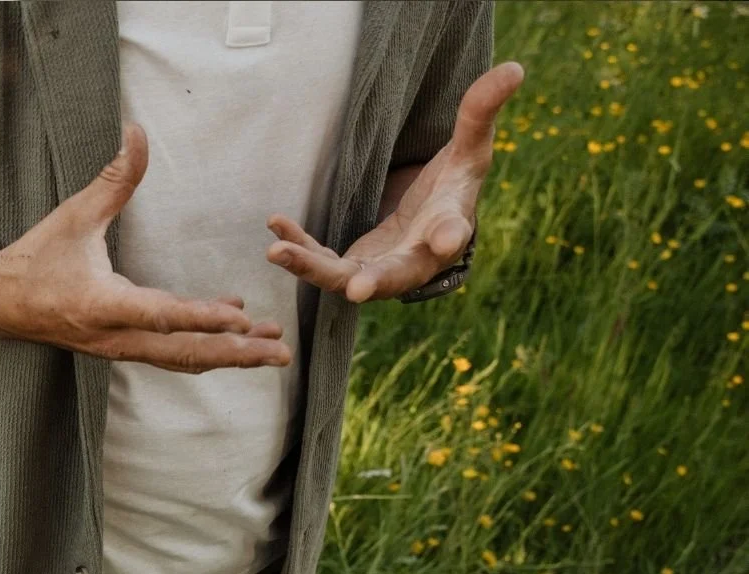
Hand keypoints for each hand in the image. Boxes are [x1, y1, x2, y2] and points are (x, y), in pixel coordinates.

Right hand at [0, 120, 292, 372]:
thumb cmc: (34, 260)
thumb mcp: (73, 216)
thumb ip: (112, 179)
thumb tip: (137, 132)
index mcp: (103, 305)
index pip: (161, 315)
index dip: (202, 318)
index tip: (241, 318)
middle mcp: (115, 336)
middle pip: (184, 353)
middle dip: (235, 353)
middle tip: (280, 353)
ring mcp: (119, 348)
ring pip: (181, 360)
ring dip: (228, 357)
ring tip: (271, 353)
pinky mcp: (120, 349)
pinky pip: (170, 355)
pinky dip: (204, 348)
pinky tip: (232, 333)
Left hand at [264, 60, 525, 302]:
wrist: (427, 222)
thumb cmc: (451, 188)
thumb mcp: (468, 150)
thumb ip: (480, 115)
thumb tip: (514, 69)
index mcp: (447, 231)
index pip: (452, 233)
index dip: (449, 235)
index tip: (446, 237)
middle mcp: (412, 260)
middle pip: (395, 275)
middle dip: (376, 282)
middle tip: (358, 289)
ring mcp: (377, 269)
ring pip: (341, 277)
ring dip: (310, 268)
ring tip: (277, 252)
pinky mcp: (347, 266)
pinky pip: (318, 260)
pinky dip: (297, 247)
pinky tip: (274, 226)